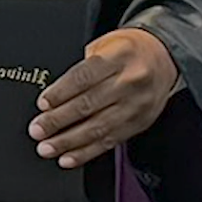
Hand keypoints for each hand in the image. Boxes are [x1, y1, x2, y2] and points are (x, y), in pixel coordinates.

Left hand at [27, 28, 178, 168]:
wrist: (163, 57)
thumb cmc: (128, 49)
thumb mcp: (105, 44)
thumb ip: (82, 65)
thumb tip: (53, 93)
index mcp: (118, 57)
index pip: (84, 77)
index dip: (61, 93)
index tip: (43, 104)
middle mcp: (129, 82)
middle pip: (88, 104)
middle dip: (58, 120)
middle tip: (37, 130)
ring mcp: (136, 105)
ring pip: (98, 127)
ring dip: (69, 141)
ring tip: (48, 148)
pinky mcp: (139, 123)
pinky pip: (110, 141)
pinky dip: (87, 152)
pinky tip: (69, 157)